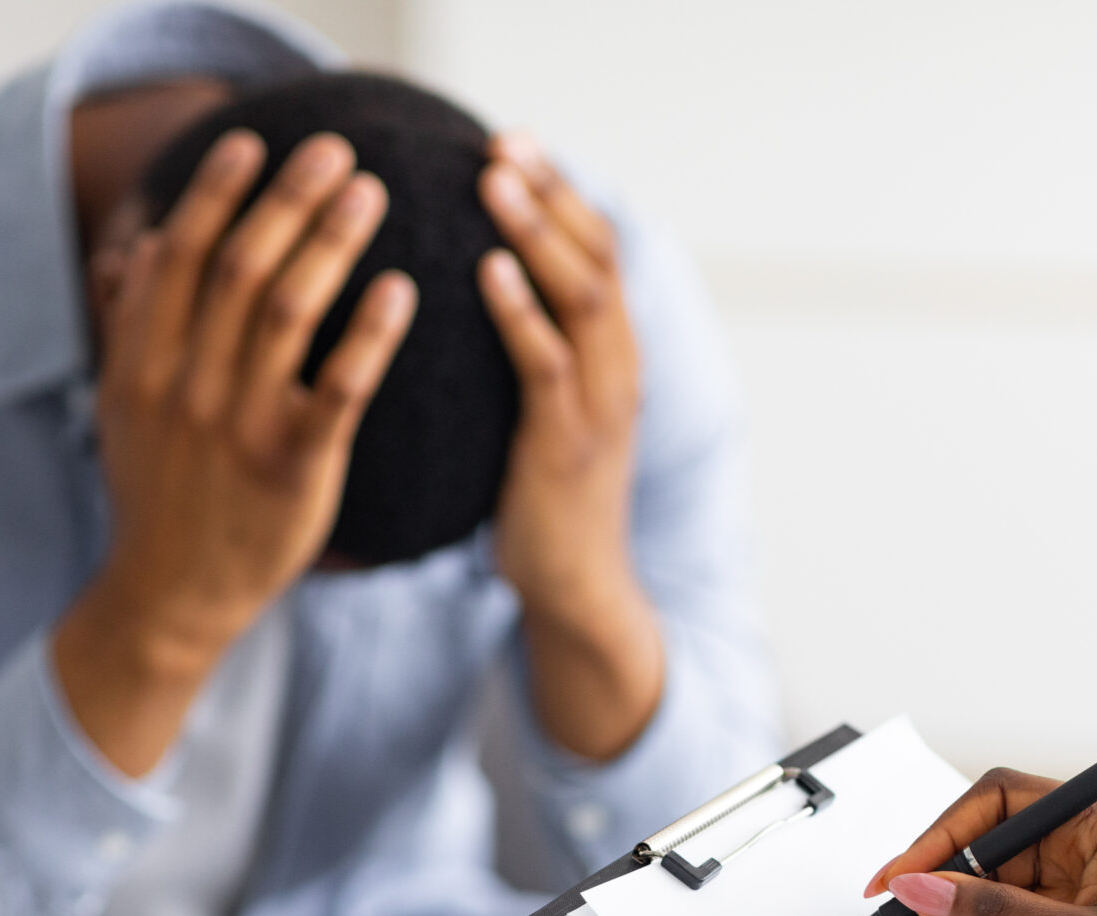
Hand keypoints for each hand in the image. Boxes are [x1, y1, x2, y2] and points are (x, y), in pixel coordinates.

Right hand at [54, 130, 417, 776]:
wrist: (170, 597)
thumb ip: (132, 325)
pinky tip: (400, 290)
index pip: (182, 254)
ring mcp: (240, 427)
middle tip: (337, 149)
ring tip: (372, 195)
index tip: (253, 142)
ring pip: (290, 312)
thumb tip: (146, 243)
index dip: (218, 192)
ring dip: (332, 242)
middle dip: (289, 199)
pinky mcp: (294, 469)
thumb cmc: (159, 494)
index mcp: (142, 362)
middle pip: (242, 267)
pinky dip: (369, 334)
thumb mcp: (124, 407)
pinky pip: (339, 389)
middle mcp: (187, 385)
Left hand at [476, 133, 663, 761]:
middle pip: (596, 256)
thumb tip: (477, 296)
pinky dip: (522, 312)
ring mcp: (600, 406)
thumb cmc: (544, 501)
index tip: (514, 142)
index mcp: (613, 356)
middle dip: (552, 193)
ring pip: (582, 298)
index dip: (561, 193)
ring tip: (496, 182)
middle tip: (503, 143)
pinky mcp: (568, 445)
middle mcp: (618, 369)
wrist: (576, 591)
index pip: (596, 251)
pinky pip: (548, 364)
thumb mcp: (542, 413)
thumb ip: (529, 353)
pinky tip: (488, 271)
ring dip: (538, 233)